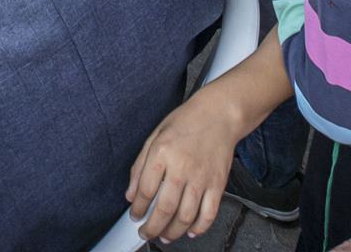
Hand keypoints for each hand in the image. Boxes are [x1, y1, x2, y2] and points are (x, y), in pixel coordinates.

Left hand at [127, 86, 244, 240]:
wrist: (219, 114)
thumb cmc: (186, 122)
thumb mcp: (155, 136)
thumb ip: (140, 166)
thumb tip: (131, 194)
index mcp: (162, 153)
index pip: (146, 190)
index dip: (138, 209)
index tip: (135, 216)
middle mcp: (182, 167)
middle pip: (165, 209)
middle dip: (152, 228)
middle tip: (146, 233)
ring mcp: (202, 178)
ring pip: (185, 216)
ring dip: (173, 232)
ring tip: (165, 236)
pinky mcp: (218, 184)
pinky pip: (209, 214)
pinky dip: (199, 228)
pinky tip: (190, 231)